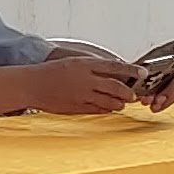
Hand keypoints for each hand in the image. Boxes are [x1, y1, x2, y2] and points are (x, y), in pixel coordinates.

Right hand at [24, 55, 142, 114]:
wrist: (31, 85)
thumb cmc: (51, 72)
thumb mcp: (73, 63)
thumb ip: (92, 67)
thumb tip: (112, 70)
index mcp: (85, 65)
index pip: (115, 67)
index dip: (131, 70)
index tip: (143, 73)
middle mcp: (86, 80)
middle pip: (116, 87)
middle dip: (129, 92)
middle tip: (134, 94)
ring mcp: (82, 95)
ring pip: (109, 102)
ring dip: (119, 103)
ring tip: (122, 103)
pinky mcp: (77, 107)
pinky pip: (98, 110)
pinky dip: (106, 109)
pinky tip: (108, 108)